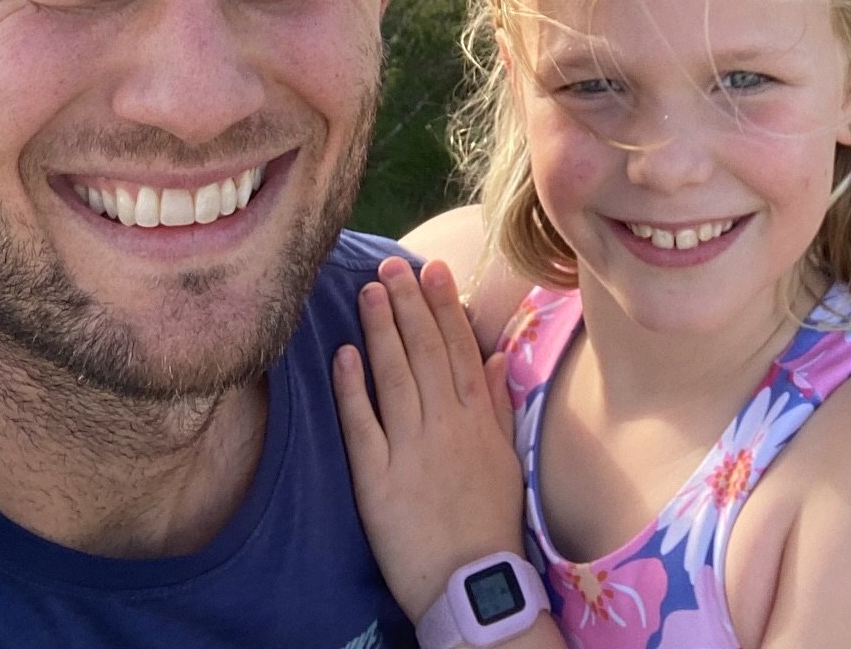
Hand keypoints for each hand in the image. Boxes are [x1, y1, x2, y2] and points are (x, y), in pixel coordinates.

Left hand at [334, 257, 525, 622]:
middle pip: (425, 353)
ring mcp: (411, 450)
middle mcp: (446, 425)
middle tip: (391, 265)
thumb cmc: (491, 522)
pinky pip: (363, 425)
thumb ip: (499, 405)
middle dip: (408, 304)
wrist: (472, 584)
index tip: (431, 269)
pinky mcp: (377, 480)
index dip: (443, 306)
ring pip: (394, 377)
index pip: (460, 349)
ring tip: (368, 291)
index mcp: (477, 419)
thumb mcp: (507, 459)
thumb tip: (496, 358)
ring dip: (381, 330)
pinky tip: (343, 354)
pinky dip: (352, 388)